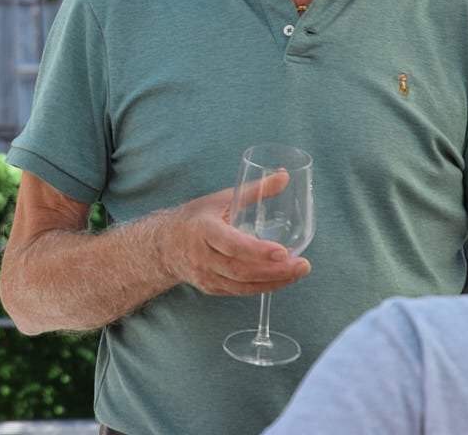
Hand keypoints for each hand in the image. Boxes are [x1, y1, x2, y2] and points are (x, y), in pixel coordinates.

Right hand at [161, 177, 310, 296]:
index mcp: (203, 230)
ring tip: (298, 271)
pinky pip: (240, 292)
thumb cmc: (196, 217)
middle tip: (302, 264)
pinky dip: (263, 287)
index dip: (258, 251)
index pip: (232, 244)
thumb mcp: (221, 199)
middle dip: (275, 271)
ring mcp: (205, 276)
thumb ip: (254, 190)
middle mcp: (202, 257)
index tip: (284, 251)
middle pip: (241, 270)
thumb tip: (284, 176)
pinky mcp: (211, 288)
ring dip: (274, 281)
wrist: (164, 244)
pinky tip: (281, 279)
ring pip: (243, 285)